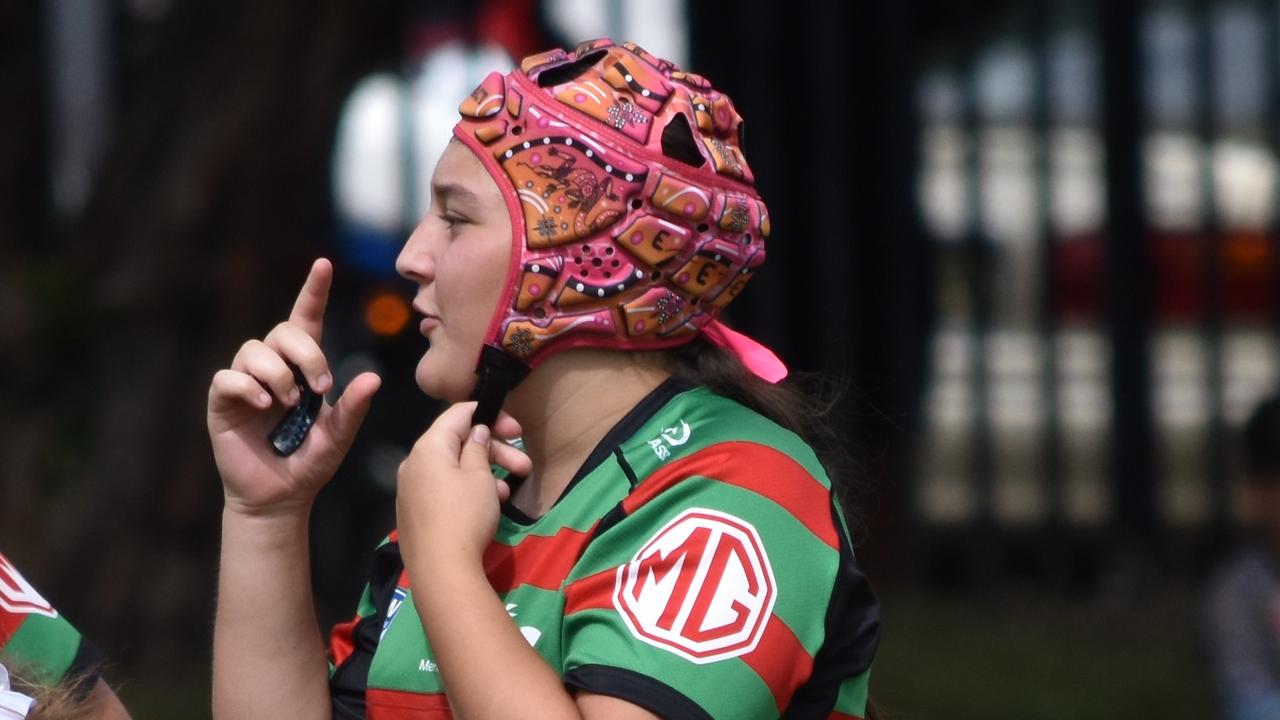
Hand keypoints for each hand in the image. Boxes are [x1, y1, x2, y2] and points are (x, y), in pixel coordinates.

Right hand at [208, 258, 380, 516]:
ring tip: (290, 405)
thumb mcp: (339, 435)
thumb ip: (353, 406)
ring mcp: (245, 383)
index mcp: (302, 367)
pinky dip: (249, 387)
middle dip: (306, 354)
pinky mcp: (222, 402)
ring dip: (278, 374)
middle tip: (321, 387)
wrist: (280, 496)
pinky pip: (228, 378)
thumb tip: (373, 378)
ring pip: (253, 350)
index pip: (306, 319)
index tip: (323, 265)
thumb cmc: (310, 462)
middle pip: (282, 330)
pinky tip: (266, 406)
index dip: (313, 291)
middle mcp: (272, 367)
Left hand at [396, 402, 531, 572]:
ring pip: (452, 469)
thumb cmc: (465, 515)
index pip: (458, 414)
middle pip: (457, 443)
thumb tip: (476, 432)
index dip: (490, 415)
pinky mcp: (415, 513)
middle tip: (525, 464)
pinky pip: (443, 489)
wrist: (440, 571)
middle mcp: (413, 464)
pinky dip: (467, 489)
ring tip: (509, 491)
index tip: (516, 430)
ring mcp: (411, 490)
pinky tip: (489, 505)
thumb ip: (478, 448)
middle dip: (494, 451)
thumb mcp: (480, 477)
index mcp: (428, 447)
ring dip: (484, 473)